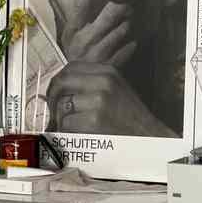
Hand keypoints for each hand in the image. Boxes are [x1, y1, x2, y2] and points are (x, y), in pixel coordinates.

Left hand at [47, 62, 175, 136]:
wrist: (149, 135)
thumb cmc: (130, 115)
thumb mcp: (117, 88)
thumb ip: (93, 82)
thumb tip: (61, 85)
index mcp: (107, 71)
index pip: (71, 67)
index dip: (58, 81)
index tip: (56, 93)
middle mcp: (103, 82)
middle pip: (62, 82)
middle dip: (52, 98)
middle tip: (53, 111)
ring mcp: (98, 101)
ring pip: (62, 105)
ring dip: (61, 119)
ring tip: (70, 126)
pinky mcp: (94, 120)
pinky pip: (67, 123)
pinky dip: (68, 131)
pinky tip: (78, 134)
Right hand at [49, 0, 136, 66]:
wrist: (75, 85)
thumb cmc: (74, 53)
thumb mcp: (69, 33)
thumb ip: (73, 14)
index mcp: (73, 29)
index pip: (82, 0)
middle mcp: (84, 39)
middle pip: (110, 14)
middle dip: (121, 6)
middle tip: (126, 2)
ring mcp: (97, 53)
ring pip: (122, 30)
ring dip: (126, 25)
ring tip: (123, 26)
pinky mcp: (109, 65)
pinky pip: (128, 48)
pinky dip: (130, 45)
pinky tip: (127, 44)